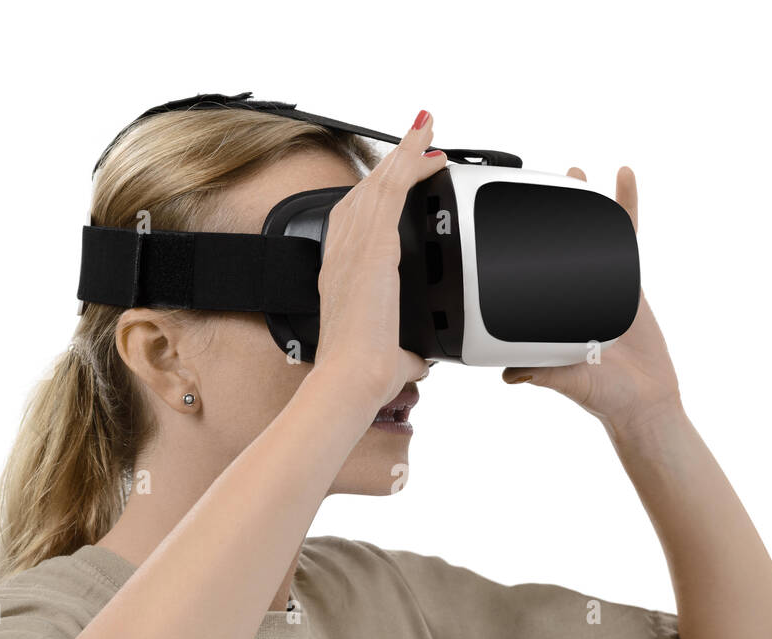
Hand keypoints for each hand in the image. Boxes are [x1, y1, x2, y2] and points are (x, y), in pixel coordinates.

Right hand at [311, 109, 447, 414]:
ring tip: (427, 128)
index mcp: (346, 273)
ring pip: (381, 182)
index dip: (381, 193)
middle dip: (396, 163)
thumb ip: (408, 351)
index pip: (361, 218)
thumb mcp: (394, 357)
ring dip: (405, 153)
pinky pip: (392, 187)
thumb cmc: (364, 372)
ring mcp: (355, 244)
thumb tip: (421, 360)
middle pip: (368, 191)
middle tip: (423, 141)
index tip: (401, 180)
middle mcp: (344, 252)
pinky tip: (427, 141)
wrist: (353, 376)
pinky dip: (410, 159)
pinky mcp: (374, 243)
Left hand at [500, 166, 682, 434]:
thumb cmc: (605, 397)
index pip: (528, 275)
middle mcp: (570, 297)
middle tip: (539, 181)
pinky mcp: (629, 281)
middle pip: (557, 246)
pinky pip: (627, 236)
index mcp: (549, 315)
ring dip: (583, 202)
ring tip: (575, 173)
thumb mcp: (568, 384)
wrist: (646, 402)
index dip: (516, 249)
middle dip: (547, 214)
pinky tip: (623, 177)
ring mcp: (600, 286)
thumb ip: (543, 375)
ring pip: (590, 234)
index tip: (502, 219)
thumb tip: (509, 374)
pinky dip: (625, 206)